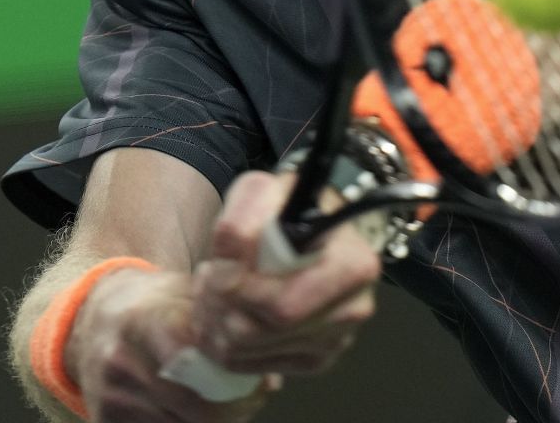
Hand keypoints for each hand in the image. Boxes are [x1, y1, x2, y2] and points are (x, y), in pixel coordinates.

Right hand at [68, 265, 278, 422]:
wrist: (93, 317)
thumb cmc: (155, 304)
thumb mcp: (188, 296)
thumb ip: (229, 327)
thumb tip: (271, 378)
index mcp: (145, 321)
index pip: (198, 364)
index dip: (235, 384)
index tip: (258, 388)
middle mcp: (122, 359)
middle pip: (192, 408)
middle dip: (230, 414)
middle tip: (250, 405)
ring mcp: (111, 393)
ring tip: (227, 410)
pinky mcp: (104, 418)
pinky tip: (194, 417)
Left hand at [190, 170, 382, 375]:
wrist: (304, 227)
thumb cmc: (286, 210)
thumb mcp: (261, 192)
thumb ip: (241, 221)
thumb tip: (228, 266)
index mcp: (353, 267)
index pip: (283, 306)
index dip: (239, 292)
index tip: (217, 267)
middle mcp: (353, 310)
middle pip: (262, 332)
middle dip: (220, 307)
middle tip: (206, 280)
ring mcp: (336, 340)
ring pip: (250, 352)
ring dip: (215, 324)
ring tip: (212, 292)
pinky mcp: (314, 360)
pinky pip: (251, 366)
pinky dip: (225, 343)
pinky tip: (226, 312)